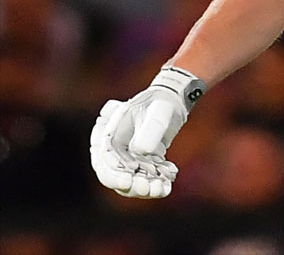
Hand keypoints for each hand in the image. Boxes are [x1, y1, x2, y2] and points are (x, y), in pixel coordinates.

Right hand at [89, 66, 204, 198]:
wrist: (171, 101)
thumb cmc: (159, 102)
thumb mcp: (158, 110)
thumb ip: (150, 128)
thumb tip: (142, 151)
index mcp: (106, 136)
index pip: (103, 162)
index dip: (112, 175)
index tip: (127, 182)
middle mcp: (114, 151)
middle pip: (116, 176)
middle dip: (130, 186)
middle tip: (146, 189)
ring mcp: (129, 158)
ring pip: (133, 181)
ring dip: (145, 188)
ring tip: (161, 189)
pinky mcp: (145, 164)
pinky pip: (148, 178)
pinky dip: (158, 184)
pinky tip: (168, 185)